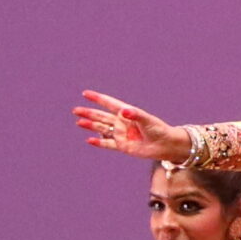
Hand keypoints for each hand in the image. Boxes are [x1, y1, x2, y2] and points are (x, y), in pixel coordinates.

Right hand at [73, 92, 187, 160]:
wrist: (165, 145)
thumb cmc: (158, 129)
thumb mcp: (147, 120)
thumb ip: (135, 115)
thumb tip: (123, 110)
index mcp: (127, 113)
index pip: (110, 104)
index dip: (98, 99)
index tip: (85, 94)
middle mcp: (122, 123)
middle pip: (102, 116)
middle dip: (89, 113)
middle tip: (76, 110)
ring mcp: (121, 134)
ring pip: (102, 129)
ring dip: (91, 126)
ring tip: (79, 122)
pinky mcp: (122, 146)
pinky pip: (108, 143)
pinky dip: (99, 142)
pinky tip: (89, 140)